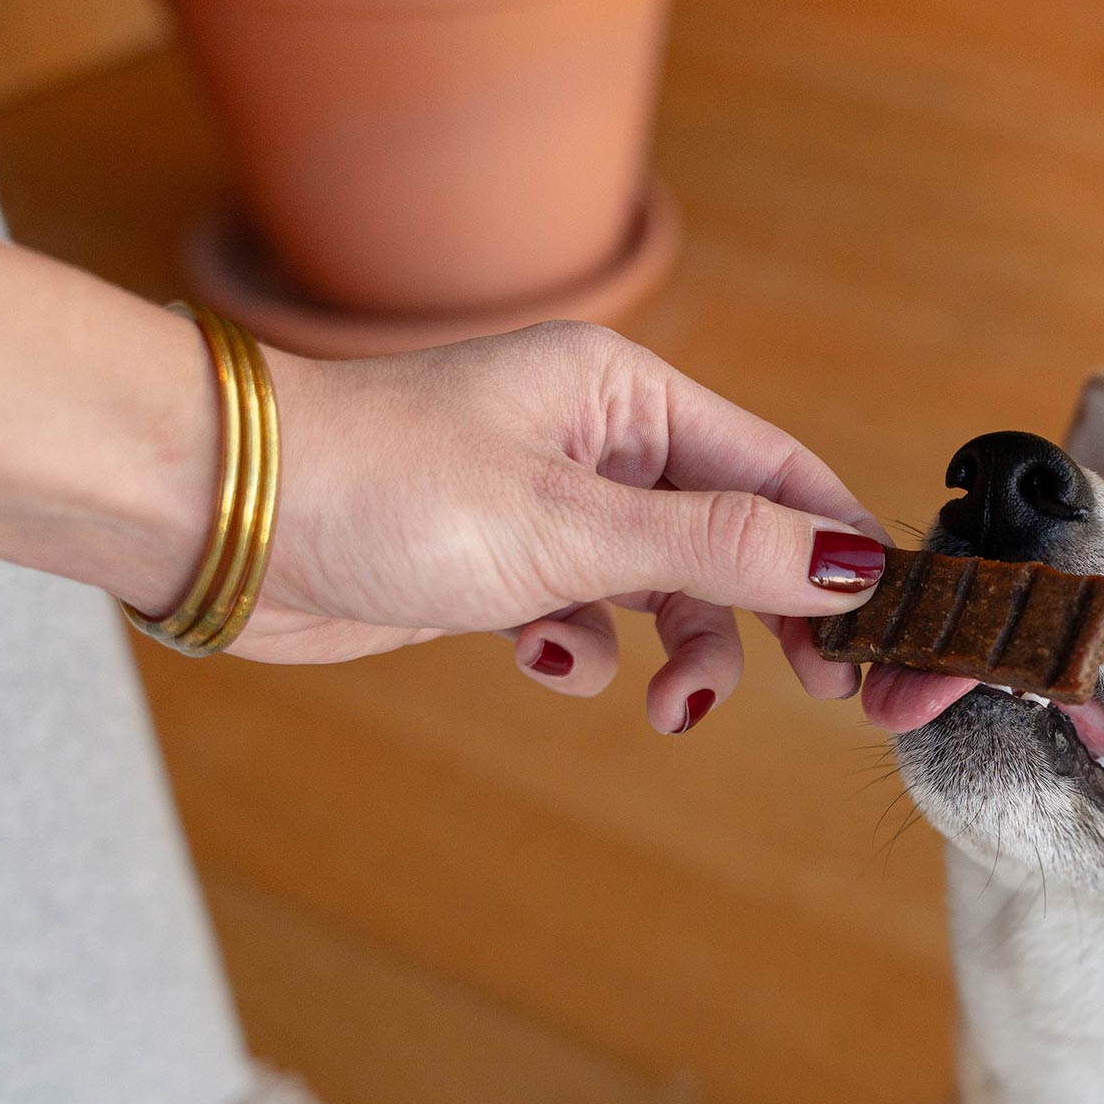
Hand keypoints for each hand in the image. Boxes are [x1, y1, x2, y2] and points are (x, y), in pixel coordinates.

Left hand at [253, 322, 885, 726]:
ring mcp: (550, 505)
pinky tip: (545, 661)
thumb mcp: (575, 525)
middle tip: (817, 693)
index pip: (779, 473)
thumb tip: (849, 562)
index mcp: (628, 395)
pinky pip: (588, 616)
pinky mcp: (504, 565)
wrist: (222, 523)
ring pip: (665, 589)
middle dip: (770, 618)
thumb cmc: (382, 487)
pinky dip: (584, 652)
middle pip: (734, 536)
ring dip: (679, 654)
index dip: (839, 553)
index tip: (881, 637)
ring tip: (664, 708)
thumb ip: (719, 547)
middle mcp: (598, 441)